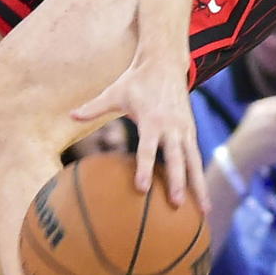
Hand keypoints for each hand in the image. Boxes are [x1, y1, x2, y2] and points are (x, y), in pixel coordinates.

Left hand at [73, 52, 206, 209]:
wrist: (165, 63)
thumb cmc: (136, 80)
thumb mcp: (115, 91)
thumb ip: (94, 106)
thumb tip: (70, 115)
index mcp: (152, 119)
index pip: (148, 148)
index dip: (145, 168)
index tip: (142, 188)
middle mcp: (172, 126)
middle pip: (176, 158)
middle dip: (177, 182)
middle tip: (175, 205)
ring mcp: (184, 129)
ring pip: (194, 161)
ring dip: (199, 185)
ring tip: (204, 211)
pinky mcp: (191, 130)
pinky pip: (197, 157)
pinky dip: (200, 176)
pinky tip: (202, 197)